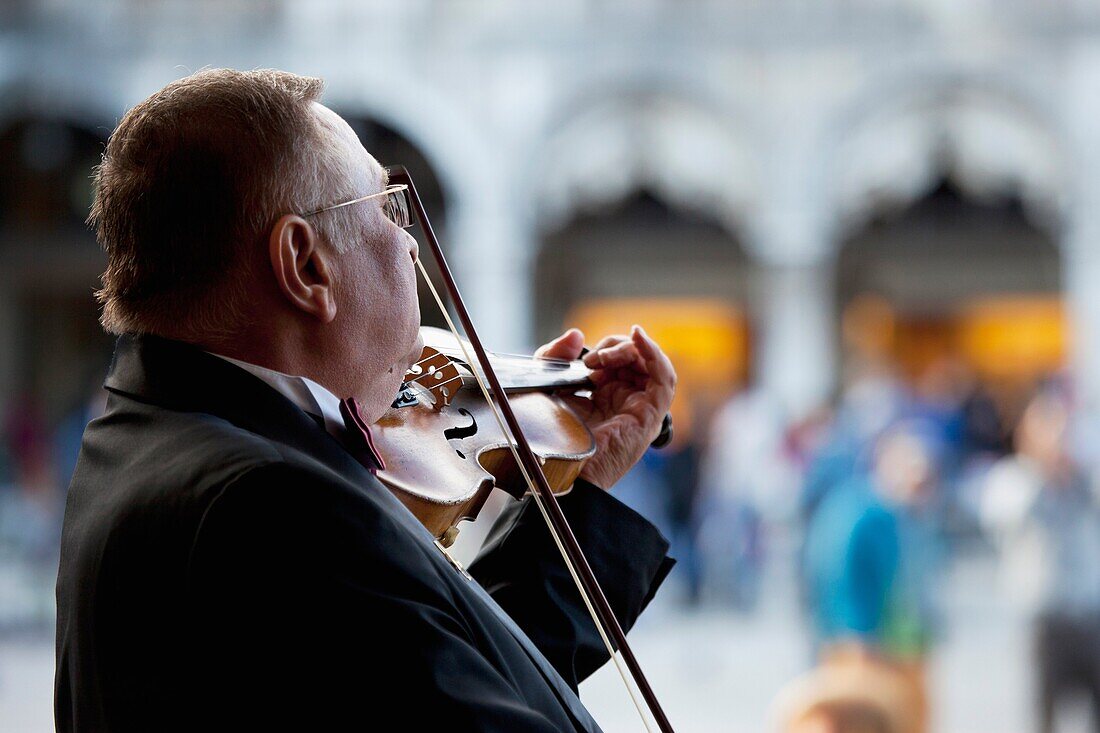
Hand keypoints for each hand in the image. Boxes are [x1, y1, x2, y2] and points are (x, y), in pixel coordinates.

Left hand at [534, 325, 675, 489]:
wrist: (557, 467)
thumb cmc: (551, 436)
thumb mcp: (546, 383)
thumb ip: (554, 356)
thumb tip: (576, 335)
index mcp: (605, 397)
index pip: (619, 361)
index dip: (605, 350)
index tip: (583, 360)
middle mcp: (626, 402)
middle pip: (637, 360)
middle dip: (616, 348)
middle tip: (592, 360)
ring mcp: (641, 409)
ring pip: (652, 366)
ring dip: (631, 350)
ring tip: (605, 358)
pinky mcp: (650, 415)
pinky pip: (664, 379)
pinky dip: (654, 354)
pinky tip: (639, 338)